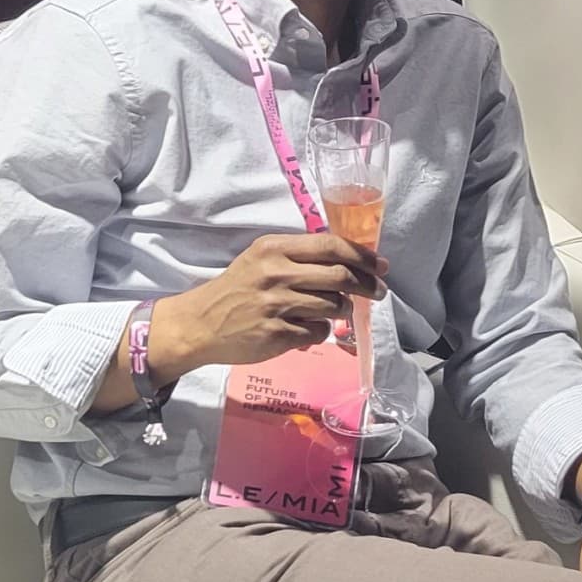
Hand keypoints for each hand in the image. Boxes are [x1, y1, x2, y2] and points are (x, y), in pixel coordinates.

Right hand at [152, 232, 383, 375]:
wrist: (200, 323)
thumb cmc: (236, 290)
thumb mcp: (261, 259)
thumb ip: (298, 256)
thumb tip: (349, 262)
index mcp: (274, 248)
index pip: (331, 246)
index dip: (363, 256)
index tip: (381, 266)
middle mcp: (276, 273)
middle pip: (340, 276)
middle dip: (367, 286)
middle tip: (378, 292)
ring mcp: (277, 305)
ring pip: (334, 306)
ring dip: (343, 311)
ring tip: (336, 311)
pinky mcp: (276, 335)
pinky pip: (319, 333)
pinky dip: (321, 332)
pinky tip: (308, 329)